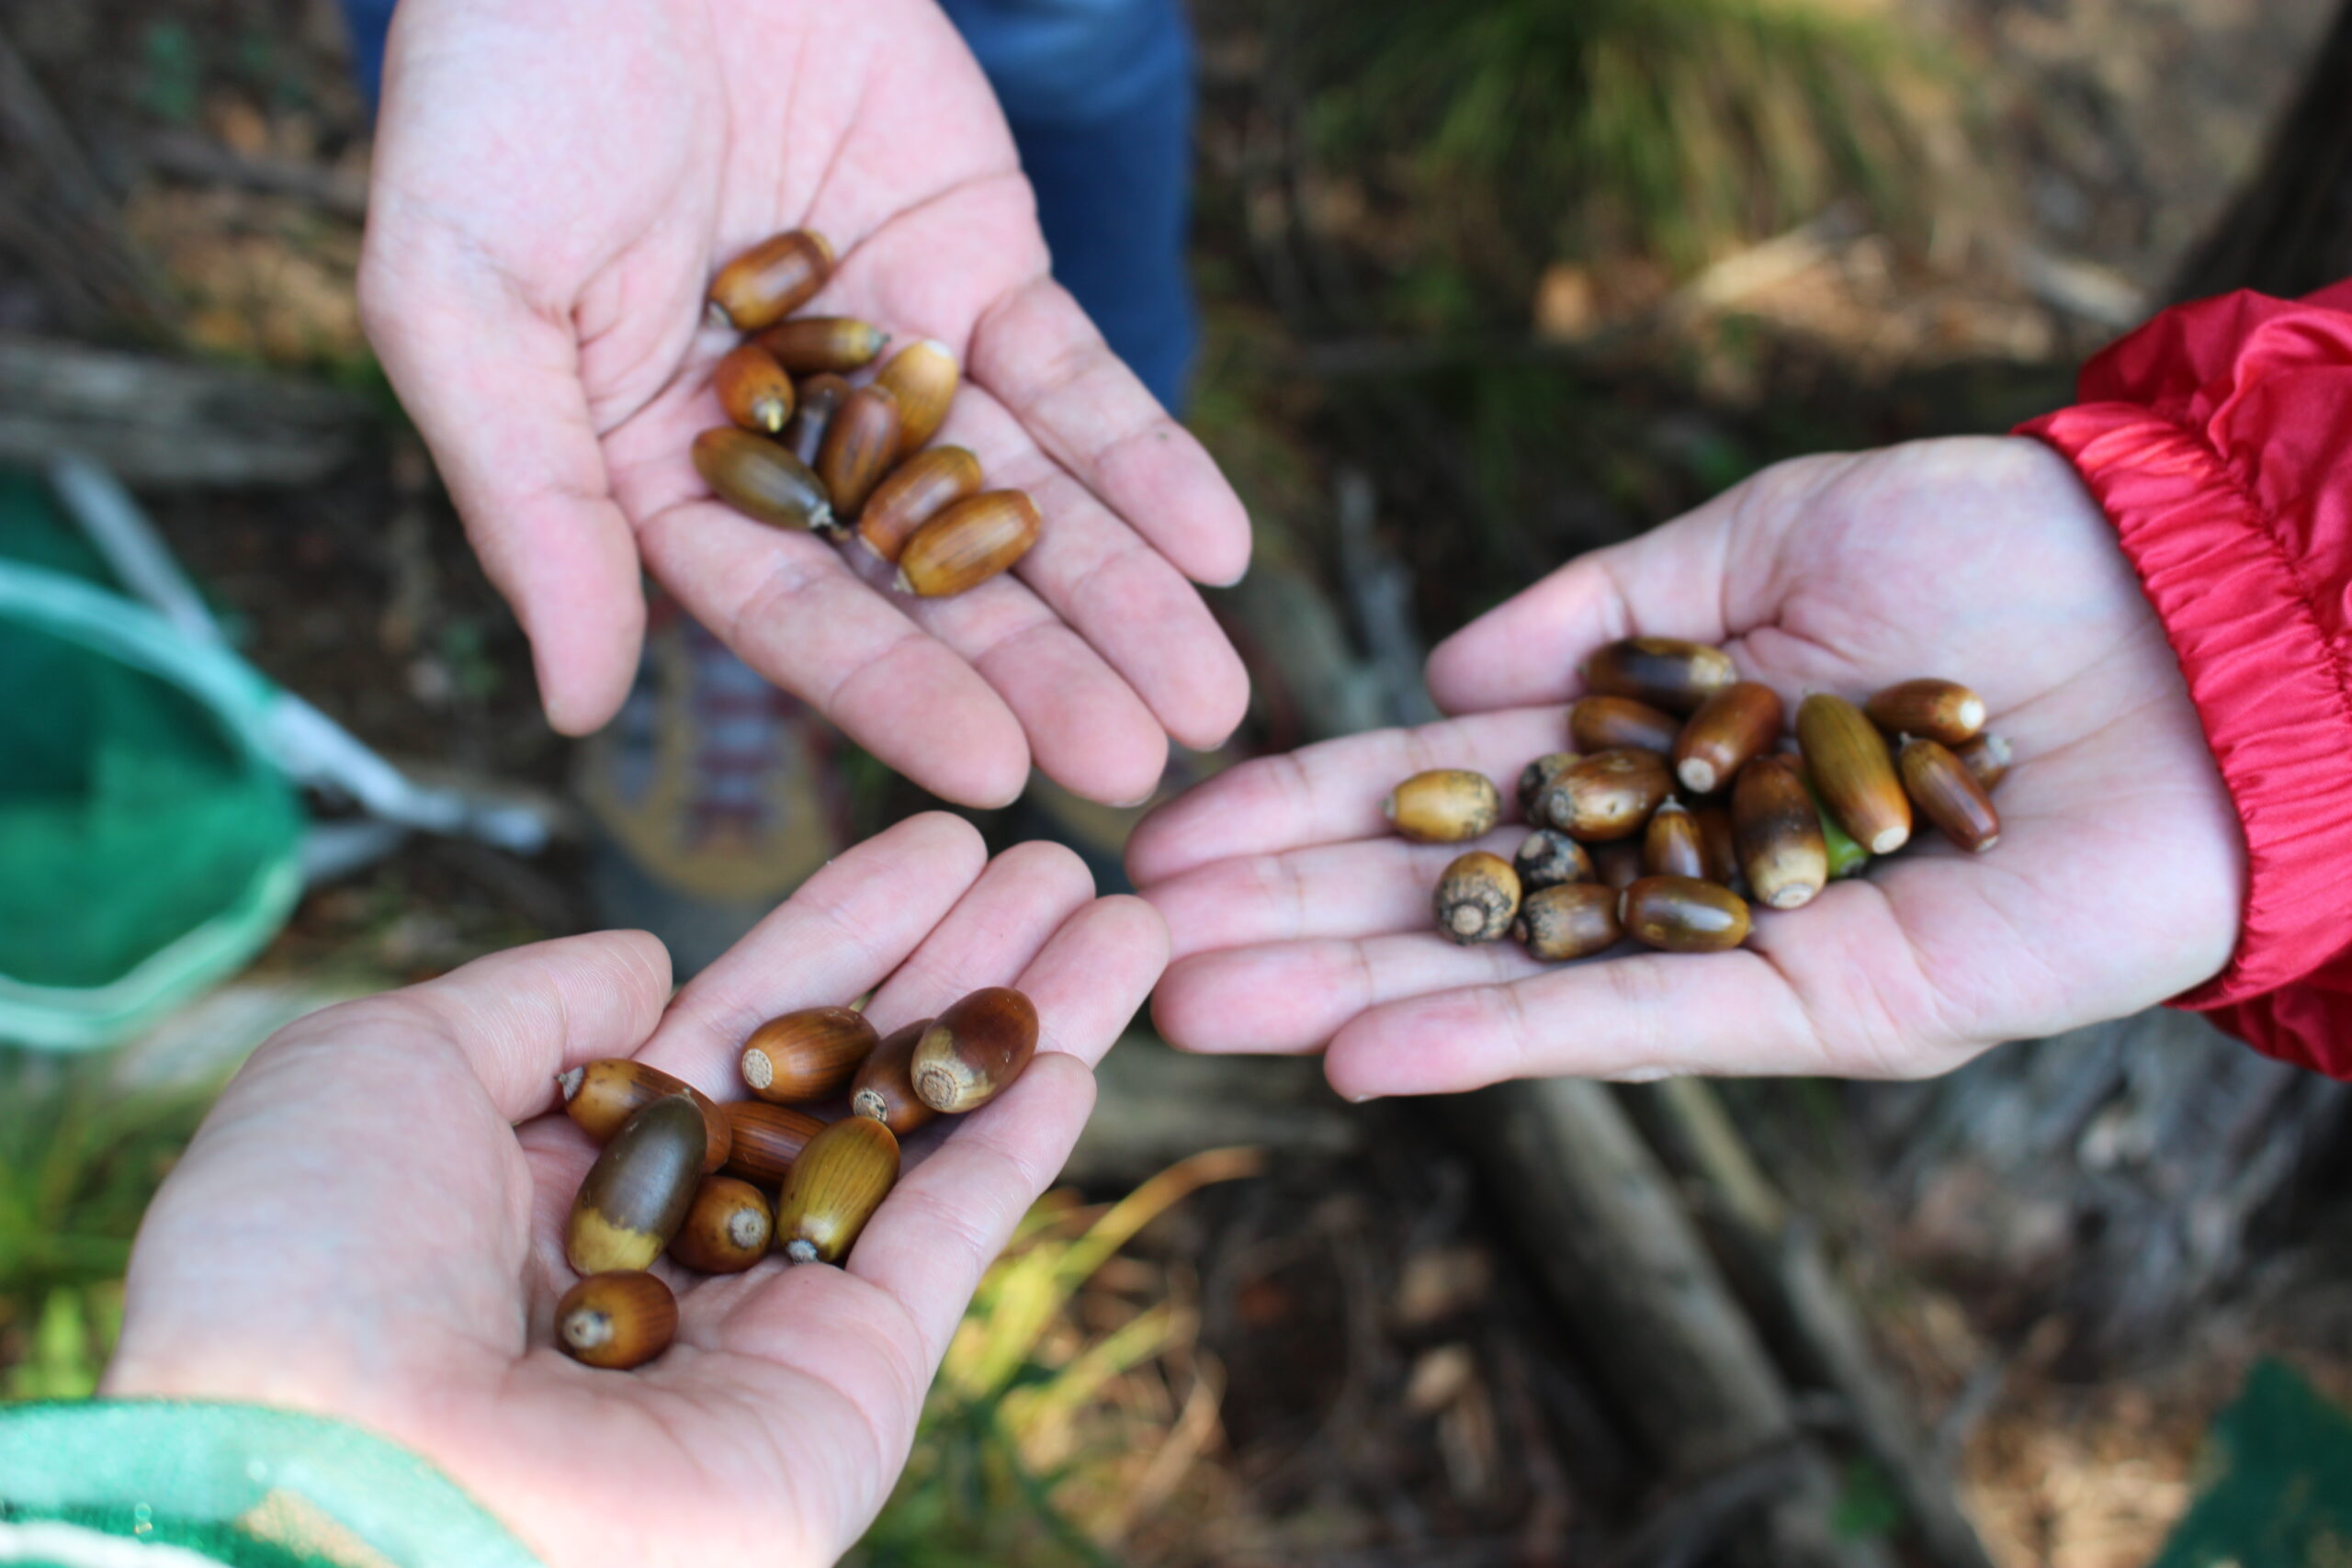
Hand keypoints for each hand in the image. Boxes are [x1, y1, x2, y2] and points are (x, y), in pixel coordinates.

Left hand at [103, 814, 1167, 1567]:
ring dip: (1022, 1028)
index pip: (736, 1015)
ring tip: (1121, 920)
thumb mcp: (377, 1067)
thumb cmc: (316, 1274)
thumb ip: (532, 1001)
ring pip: (920, 1142)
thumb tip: (649, 968)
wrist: (345, 1493)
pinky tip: (1074, 1057)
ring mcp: (764, 1322)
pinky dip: (1013, 1154)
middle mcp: (673, 1242)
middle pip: (851, 1068)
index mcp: (555, 1170)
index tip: (937, 843)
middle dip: (959, 960)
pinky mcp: (842, 1391)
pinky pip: (943, 1248)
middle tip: (1064, 861)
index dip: (843, 925)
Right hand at [360, 0, 1249, 806]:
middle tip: (1139, 770)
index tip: (992, 772)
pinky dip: (1148, 461)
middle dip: (1041, 675)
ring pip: (1023, 500)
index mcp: (658, 477)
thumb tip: (579, 709)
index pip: (792, 616)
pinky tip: (1218, 551)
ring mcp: (898, 358)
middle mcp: (791, 444)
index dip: (894, 694)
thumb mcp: (461, 300)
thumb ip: (533, 508)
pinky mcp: (983, 269)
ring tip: (1208, 699)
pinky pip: (1079, 381)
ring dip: (1120, 599)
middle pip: (932, 584)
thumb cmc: (497, 90)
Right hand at [1127, 436, 2244, 1093]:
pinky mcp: (1824, 1009)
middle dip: (1286, 921)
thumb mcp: (1756, 539)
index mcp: (1644, 754)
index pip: (1438, 791)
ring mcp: (1736, 946)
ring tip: (1190, 1005)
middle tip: (1131, 946)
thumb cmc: (1985, 549)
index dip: (1304, 810)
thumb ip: (1597, 615)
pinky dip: (1501, 1038)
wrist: (2187, 613)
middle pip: (1447, 903)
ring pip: (1511, 979)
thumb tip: (1443, 680)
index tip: (1175, 832)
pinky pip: (1639, 1029)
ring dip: (1345, 996)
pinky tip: (1363, 1051)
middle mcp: (1671, 865)